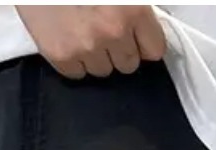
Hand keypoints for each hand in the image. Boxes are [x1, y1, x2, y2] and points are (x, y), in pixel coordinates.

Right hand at [16, 5, 166, 79]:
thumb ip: (136, 8)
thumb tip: (144, 28)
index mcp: (133, 10)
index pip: (154, 50)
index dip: (146, 43)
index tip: (139, 39)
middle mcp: (112, 33)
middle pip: (129, 64)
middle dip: (122, 51)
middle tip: (109, 33)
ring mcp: (86, 48)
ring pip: (103, 71)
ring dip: (98, 57)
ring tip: (87, 34)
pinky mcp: (61, 56)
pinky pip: (78, 74)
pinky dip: (77, 62)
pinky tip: (72, 41)